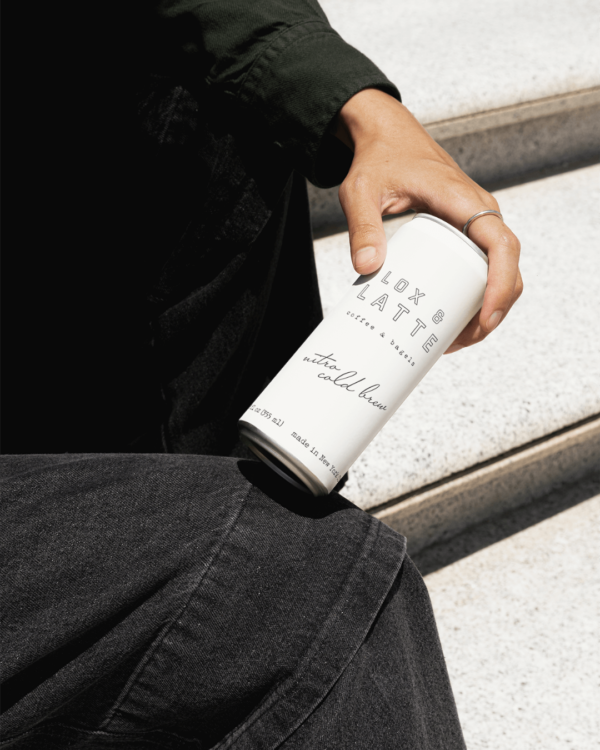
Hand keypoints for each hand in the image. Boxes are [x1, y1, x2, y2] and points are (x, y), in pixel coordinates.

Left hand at [333, 88, 522, 351]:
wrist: (386, 136)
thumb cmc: (379, 158)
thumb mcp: (362, 192)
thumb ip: (362, 227)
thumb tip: (367, 268)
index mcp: (464, 200)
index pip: (502, 245)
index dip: (501, 285)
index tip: (485, 319)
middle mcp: (479, 212)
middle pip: (507, 268)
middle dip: (492, 311)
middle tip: (458, 343)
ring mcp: (476, 222)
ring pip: (498, 272)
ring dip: (484, 309)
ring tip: (452, 340)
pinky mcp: (466, 231)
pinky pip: (482, 266)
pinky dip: (475, 296)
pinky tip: (452, 319)